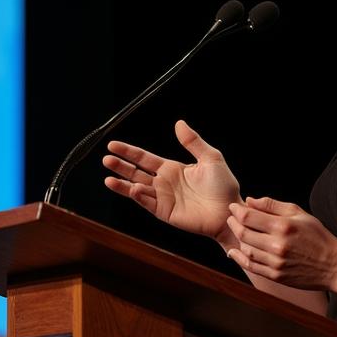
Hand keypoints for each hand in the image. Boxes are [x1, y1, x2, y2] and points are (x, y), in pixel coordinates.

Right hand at [103, 119, 241, 239]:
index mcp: (172, 169)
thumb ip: (193, 142)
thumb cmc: (224, 187)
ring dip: (123, 184)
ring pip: (137, 189)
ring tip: (108, 178)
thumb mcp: (211, 158)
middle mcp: (164, 183)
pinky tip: (134, 189)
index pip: (144, 158)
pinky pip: (149, 203)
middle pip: (136, 172)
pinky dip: (140, 197)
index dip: (129, 152)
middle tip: (106, 159)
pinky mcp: (166, 212)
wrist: (230, 211)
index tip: (113, 145)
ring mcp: (163, 198)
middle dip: (121, 166)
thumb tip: (179, 123)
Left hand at [225, 196, 336, 290]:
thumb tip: (249, 201)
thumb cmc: (318, 236)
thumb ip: (272, 205)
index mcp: (283, 226)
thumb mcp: (300, 213)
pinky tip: (235, 252)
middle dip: (234, 223)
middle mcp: (277, 245)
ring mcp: (276, 262)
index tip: (234, 207)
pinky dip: (239, 258)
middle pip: (243, 233)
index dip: (237, 210)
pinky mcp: (276, 275)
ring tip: (238, 232)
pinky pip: (251, 266)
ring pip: (245, 249)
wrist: (333, 265)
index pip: (248, 217)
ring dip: (237, 239)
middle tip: (232, 218)